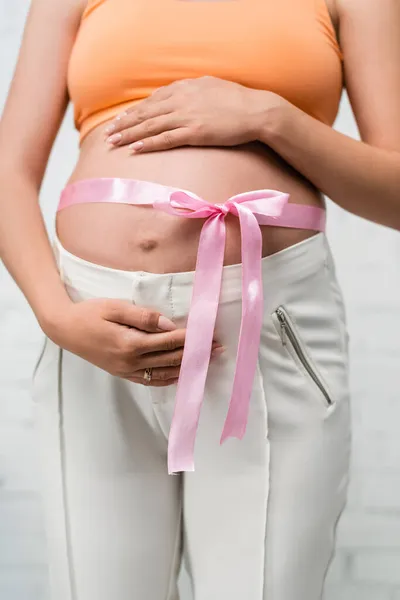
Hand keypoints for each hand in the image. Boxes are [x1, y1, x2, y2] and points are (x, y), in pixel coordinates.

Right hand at [48, 298, 222, 386]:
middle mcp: (131, 361)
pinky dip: (169, 378)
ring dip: (187, 366)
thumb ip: (143, 316)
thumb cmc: (89, 313)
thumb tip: (169, 324)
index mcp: (130, 343)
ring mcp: (127, 371)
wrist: (65, 329)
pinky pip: (151, 380)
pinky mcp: (123, 374)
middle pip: (171, 358)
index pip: (169, 341)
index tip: (210, 335)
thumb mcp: (115, 307)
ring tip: (207, 361)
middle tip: (218, 348)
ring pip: (164, 371)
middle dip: (196, 353)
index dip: (192, 338)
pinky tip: (182, 374)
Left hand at [104, 76, 281, 152]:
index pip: (153, 100)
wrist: (257, 111)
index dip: (135, 111)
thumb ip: (193, 90)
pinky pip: (165, 139)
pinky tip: (134, 148)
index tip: (121, 119)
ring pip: (150, 126)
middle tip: (108, 133)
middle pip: (146, 113)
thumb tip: (181, 93)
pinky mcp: (194, 132)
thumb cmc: (238, 101)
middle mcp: (182, 100)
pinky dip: (148, 143)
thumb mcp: (212, 87)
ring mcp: (187, 116)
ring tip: (113, 142)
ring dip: (129, 134)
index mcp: (185, 88)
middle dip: (124, 123)